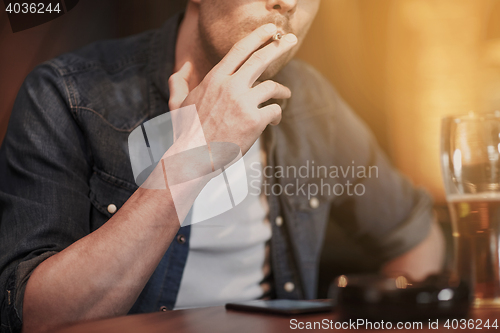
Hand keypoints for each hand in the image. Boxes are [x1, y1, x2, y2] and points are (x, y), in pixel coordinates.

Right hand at [168, 23, 296, 154]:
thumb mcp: (177, 103)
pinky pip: (274, 110)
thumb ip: (178, 82)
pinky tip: (274, 120)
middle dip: (278, 47)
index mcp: (215, 79)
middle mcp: (230, 86)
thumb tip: (181, 68)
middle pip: (260, 59)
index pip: (239, 50)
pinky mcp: (255, 121)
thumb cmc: (186, 131)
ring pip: (272, 87)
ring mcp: (244, 103)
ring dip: (282, 90)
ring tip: (286, 94)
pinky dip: (277, 114)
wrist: (193, 156)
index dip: (257, 37)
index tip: (270, 30)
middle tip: (291, 40)